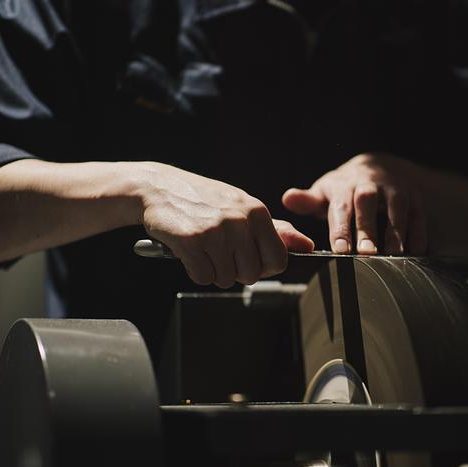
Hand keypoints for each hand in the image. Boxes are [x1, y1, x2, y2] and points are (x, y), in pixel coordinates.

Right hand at [138, 162, 313, 286]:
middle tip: (220, 252)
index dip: (263, 268)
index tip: (248, 260)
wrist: (159, 188)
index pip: (278, 260)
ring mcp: (216, 231)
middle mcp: (240, 221)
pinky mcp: (192, 242)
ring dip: (213, 271)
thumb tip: (308, 246)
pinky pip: (203, 277)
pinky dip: (195, 271)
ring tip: (203, 248)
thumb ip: (276, 230)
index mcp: (257, 212)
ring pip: (226, 279)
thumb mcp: (243, 208)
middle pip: (252, 274)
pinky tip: (189, 252)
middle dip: (235, 271)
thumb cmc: (205, 200)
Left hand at [282, 153, 426, 254]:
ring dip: (396, 231)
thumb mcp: (326, 191)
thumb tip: (288, 198)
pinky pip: (418, 212)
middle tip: (367, 254)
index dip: (340, 228)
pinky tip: (417, 251)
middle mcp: (369, 183)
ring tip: (395, 255)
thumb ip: (307, 200)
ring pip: (397, 206)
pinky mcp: (414, 195)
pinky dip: (418, 231)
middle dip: (368, 229)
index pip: (340, 206)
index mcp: (344, 185)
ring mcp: (394, 188)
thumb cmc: (346, 189)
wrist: (379, 166)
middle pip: (368, 203)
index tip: (340, 250)